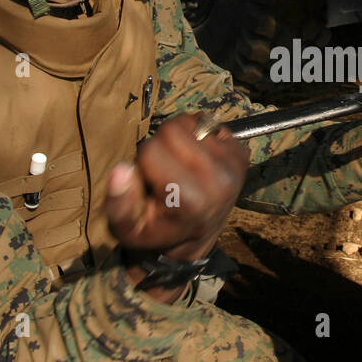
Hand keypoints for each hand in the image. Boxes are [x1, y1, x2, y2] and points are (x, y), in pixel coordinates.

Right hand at [105, 113, 248, 299]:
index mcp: (191, 198)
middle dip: (161, 145)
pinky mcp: (242, 156)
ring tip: (181, 166)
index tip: (150, 182)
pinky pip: (212, 125)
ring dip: (180, 139)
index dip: (142, 162)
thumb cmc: (158, 231)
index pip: (151, 149)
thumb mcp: (129, 229)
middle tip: (164, 170)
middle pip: (173, 129)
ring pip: (192, 122)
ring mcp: (234, 166)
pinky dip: (200, 138)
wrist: (194, 238)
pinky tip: (198, 161)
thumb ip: (119, 203)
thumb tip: (121, 170)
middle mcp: (219, 180)